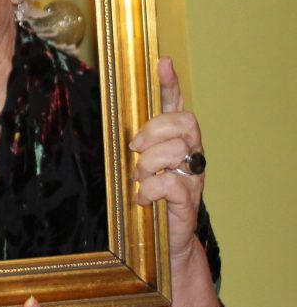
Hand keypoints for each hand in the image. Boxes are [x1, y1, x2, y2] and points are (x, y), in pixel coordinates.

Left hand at [130, 57, 203, 261]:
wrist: (162, 244)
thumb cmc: (146, 198)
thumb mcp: (135, 164)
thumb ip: (132, 143)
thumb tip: (113, 123)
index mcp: (174, 141)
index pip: (176, 105)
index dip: (170, 83)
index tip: (162, 62)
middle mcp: (190, 154)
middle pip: (185, 121)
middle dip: (155, 129)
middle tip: (134, 147)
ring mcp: (193, 177)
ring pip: (179, 150)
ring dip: (150, 162)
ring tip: (138, 177)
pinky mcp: (189, 202)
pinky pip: (173, 183)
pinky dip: (152, 188)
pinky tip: (141, 197)